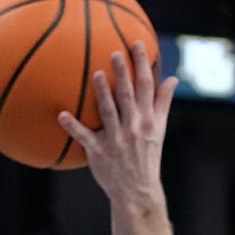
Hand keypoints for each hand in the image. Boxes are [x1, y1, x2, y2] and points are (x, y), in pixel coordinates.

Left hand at [57, 40, 177, 207]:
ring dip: (101, 93)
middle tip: (115, 52)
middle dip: (122, 73)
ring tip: (95, 74)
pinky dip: (73, 126)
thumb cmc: (147, 156)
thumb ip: (163, 103)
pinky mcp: (98, 152)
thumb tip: (172, 79)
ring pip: (108, 112)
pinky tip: (61, 115)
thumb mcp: (159, 130)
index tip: (136, 44)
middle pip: (127, 95)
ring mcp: (115, 139)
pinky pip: (84, 137)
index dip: (142, 64)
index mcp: (147, 119)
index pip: (146, 86)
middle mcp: (133, 127)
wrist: (137, 191)